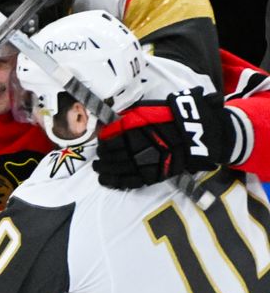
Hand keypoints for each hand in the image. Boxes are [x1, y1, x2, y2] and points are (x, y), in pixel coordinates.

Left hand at [94, 87, 234, 188]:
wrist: (196, 131)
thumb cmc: (170, 117)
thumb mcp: (145, 111)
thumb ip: (126, 118)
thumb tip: (108, 125)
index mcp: (132, 130)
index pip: (109, 140)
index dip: (103, 144)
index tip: (101, 146)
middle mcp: (135, 147)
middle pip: (111, 156)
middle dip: (102, 159)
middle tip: (97, 161)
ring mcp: (144, 162)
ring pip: (118, 170)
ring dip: (105, 171)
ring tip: (99, 172)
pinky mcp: (153, 173)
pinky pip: (131, 181)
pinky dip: (117, 182)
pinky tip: (108, 182)